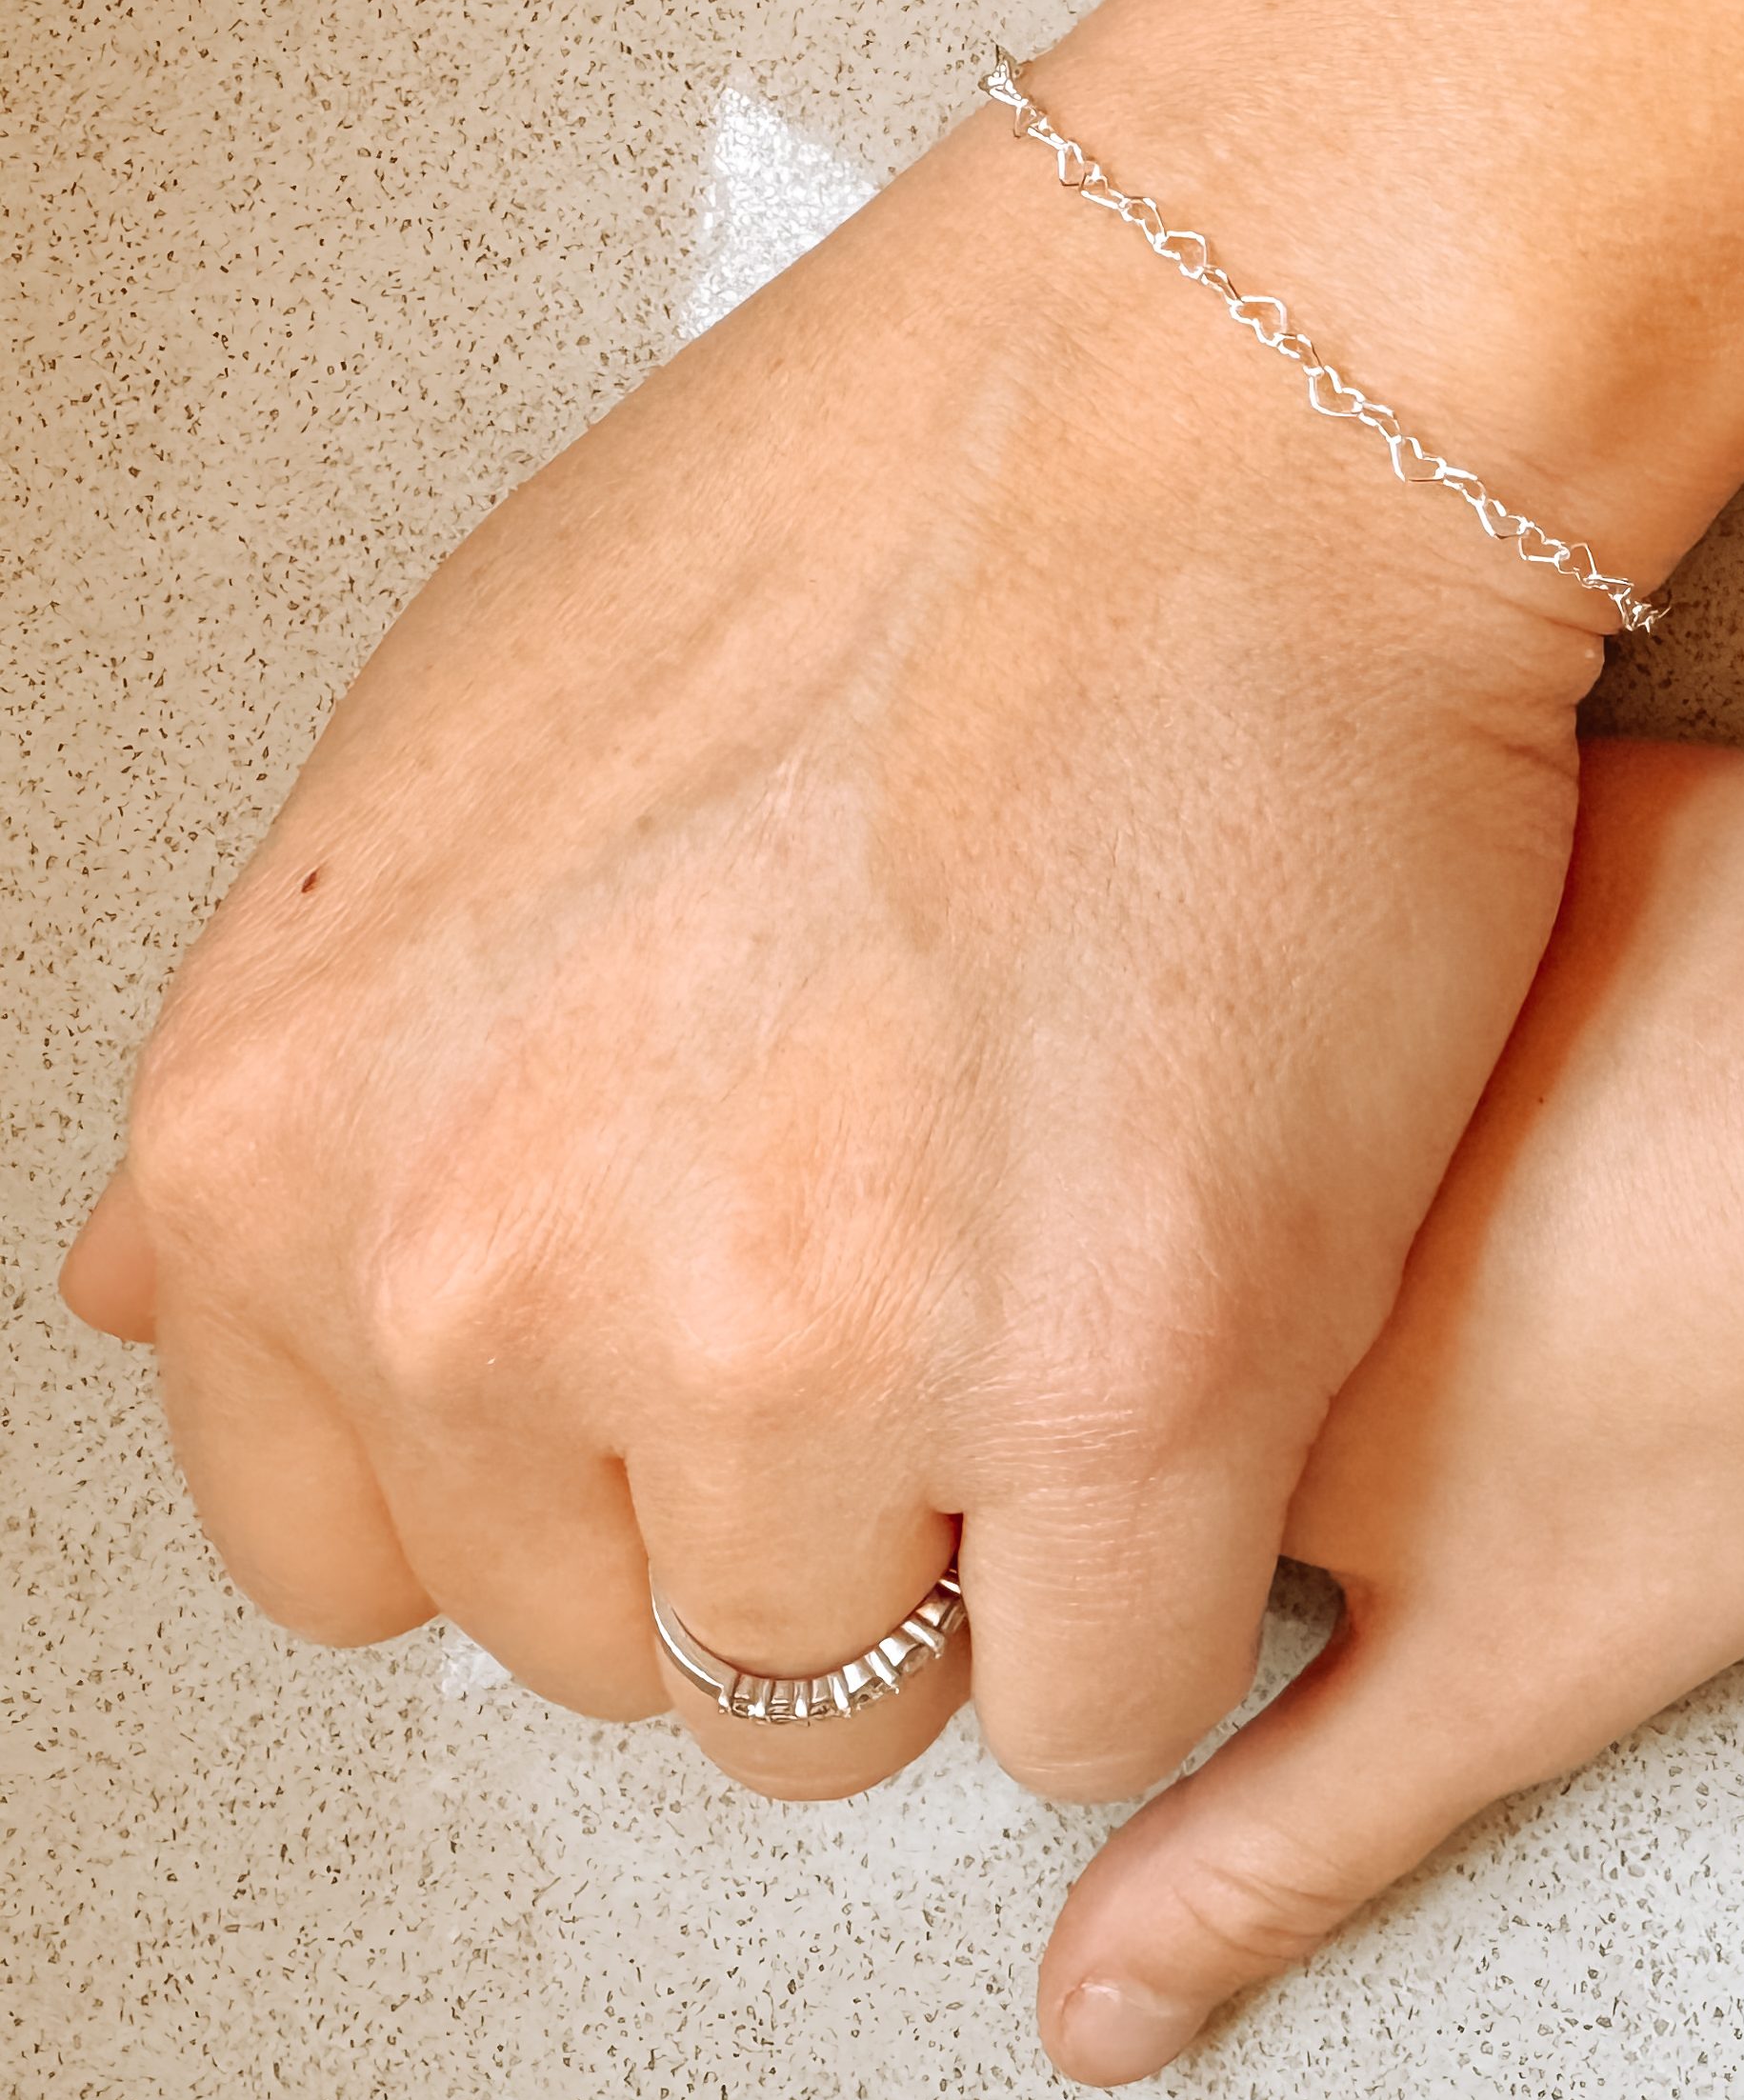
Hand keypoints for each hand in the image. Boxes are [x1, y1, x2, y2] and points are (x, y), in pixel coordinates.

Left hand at [59, 93, 1611, 1801]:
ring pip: (858, 1693)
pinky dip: (1154, 1580)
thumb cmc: (890, 513)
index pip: (356, 1555)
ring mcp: (808, 1346)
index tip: (709, 1366)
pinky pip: (1095, 1704)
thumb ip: (319, 1078)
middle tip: (946, 1262)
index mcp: (294, 1138)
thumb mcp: (455, 756)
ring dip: (974, 1540)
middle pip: (618, 1643)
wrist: (1232, 395)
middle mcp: (497, 1276)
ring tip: (1077, 1269)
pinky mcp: (1123, 1380)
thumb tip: (155, 1297)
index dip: (573, 1465)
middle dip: (783, 1499)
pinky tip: (1198, 1350)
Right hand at [1035, 690, 1743, 2080]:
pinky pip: (1373, 942)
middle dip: (1262, 1331)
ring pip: (1253, 1110)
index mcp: (1164, 1390)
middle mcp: (1169, 1167)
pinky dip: (1450, 999)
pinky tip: (1597, 1020)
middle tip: (1518, 1325)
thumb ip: (1274, 1836)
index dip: (1212, 1505)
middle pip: (1156, 1292)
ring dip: (1344, 1161)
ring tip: (1579, 1179)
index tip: (1383, 1470)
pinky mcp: (1401, 837)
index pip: (1085, 1485)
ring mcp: (1286, 970)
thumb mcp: (1518, 1667)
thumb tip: (1092, 2014)